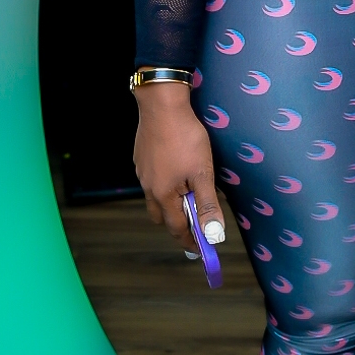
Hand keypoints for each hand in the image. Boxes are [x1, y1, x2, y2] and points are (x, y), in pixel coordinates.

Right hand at [132, 83, 224, 251]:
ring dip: (170, 204)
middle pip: (161, 216)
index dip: (189, 240)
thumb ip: (208, 205)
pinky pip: (151, 181)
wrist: (162, 105)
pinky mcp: (141, 158)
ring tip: (188, 197)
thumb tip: (213, 235)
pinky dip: (164, 186)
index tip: (200, 250)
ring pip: (154, 198)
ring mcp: (142, 172)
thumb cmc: (185, 138)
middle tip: (194, 224)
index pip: (176, 228)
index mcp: (163, 195)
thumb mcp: (203, 173)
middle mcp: (148, 187)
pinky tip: (175, 174)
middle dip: (177, 224)